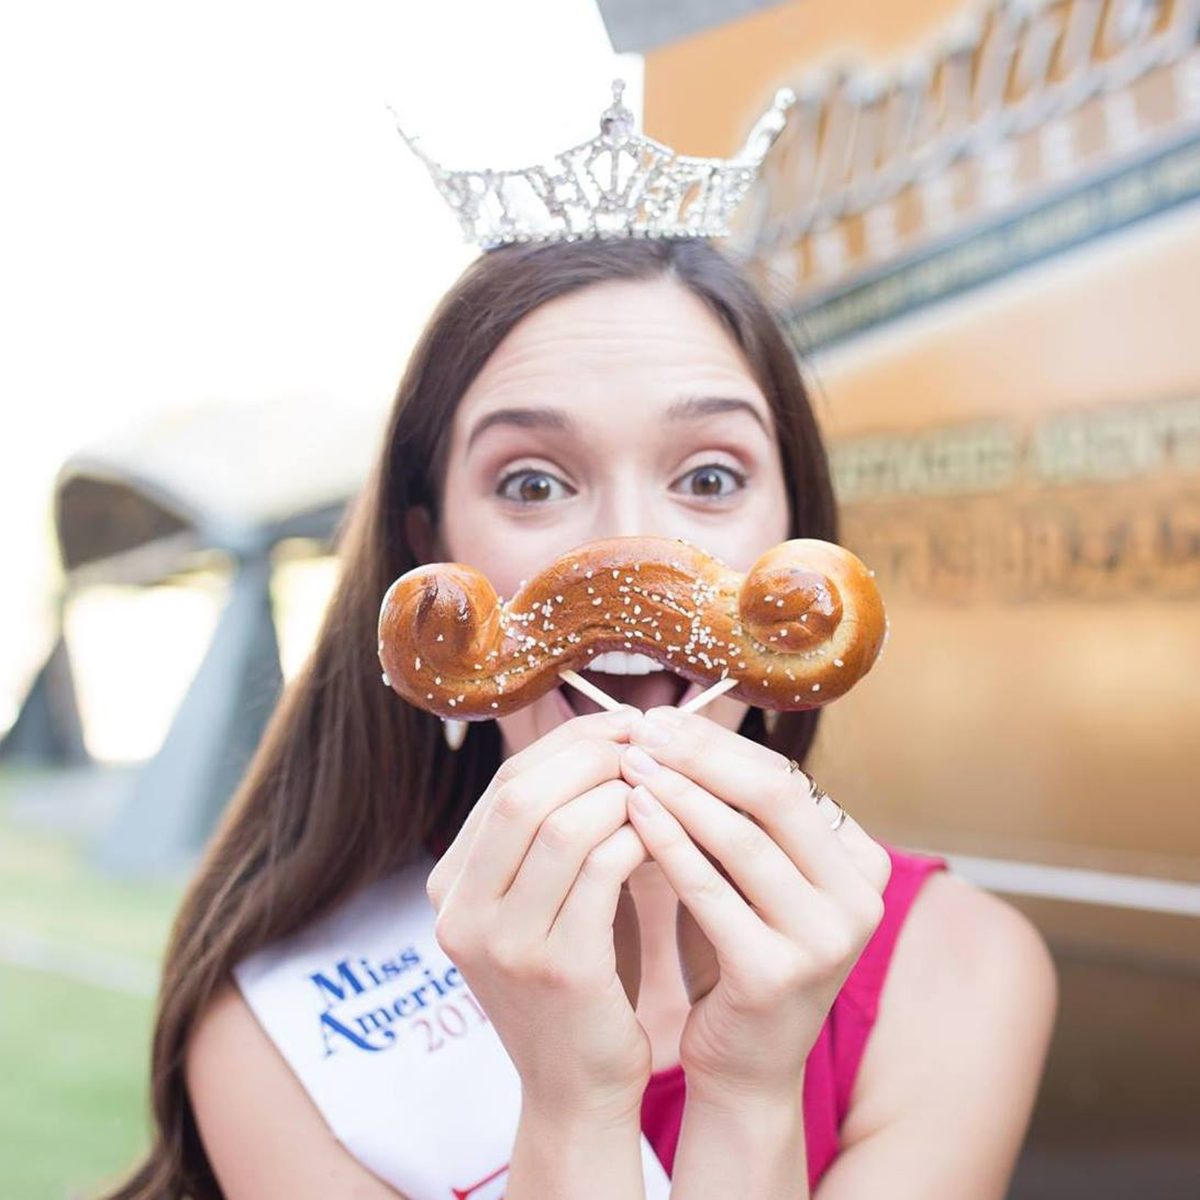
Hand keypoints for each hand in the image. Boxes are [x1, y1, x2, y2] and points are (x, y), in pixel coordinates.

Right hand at [425, 705, 652, 1118]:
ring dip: (621, 795)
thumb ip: (547, 830)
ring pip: (561, 827)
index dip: (569, 741)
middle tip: (648, 742)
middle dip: (593, 756)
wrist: (576, 1088)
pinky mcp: (557, 969)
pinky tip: (663, 834)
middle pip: (523, 795)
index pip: (505, 783)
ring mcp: (503, 945)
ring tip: (660, 787)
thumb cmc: (572, 977)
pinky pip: (602, 872)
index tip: (622, 722)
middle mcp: (460, 912)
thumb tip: (602, 734)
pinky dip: (637, 839)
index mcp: (449, 886)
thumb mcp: (535, 902)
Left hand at [617, 706, 891, 1104]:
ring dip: (678, 792)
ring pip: (743, 839)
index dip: (720, 743)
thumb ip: (735, 811)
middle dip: (701, 755)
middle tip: (644, 729)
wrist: (744, 1062)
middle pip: (774, 797)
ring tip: (628, 763)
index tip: (662, 718)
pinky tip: (633, 813)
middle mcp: (860, 896)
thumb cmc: (738, 949)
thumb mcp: (753, 874)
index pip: (786, 778)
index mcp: (860, 860)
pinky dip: (669, 844)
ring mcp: (826, 939)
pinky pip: (712, 891)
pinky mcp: (778, 975)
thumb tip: (675, 725)